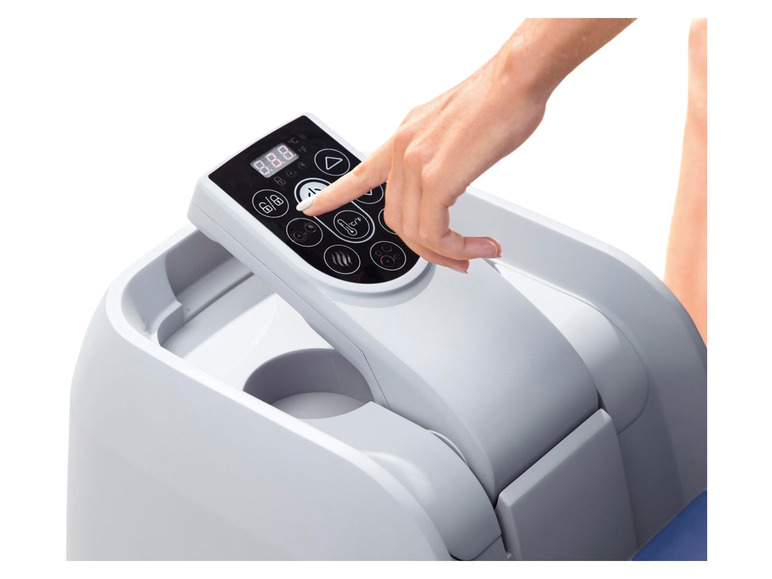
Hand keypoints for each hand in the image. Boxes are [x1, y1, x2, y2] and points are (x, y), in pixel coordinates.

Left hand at [299, 19, 633, 272]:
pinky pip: (435, 231)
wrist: (516, 79)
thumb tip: (453, 171)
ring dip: (445, 253)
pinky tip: (477, 247)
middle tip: (455, 257)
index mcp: (405, 138)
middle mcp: (403, 150)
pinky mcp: (437, 177)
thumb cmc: (497, 100)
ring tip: (471, 255)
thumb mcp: (456, 130)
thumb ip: (443, 154)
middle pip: (396, 219)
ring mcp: (416, 163)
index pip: (361, 173)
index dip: (333, 195)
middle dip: (426, 248)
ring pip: (415, 231)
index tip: (311, 208)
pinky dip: (456, 248)